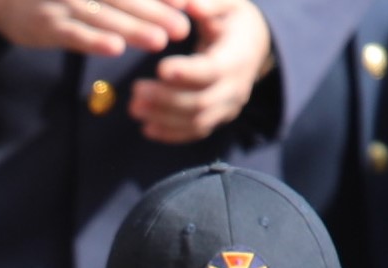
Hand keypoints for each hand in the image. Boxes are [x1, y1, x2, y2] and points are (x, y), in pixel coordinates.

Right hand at [0, 0, 188, 52]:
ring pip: (104, 16)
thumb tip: (160, 4)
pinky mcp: (47, 26)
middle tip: (182, 27)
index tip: (186, 3)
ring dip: (133, 28)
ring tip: (160, 41)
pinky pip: (74, 34)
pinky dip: (94, 40)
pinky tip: (116, 48)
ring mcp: (62, 3)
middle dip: (155, 12)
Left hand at [131, 0, 271, 143]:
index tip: (160, 68)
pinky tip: (146, 129)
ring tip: (134, 108)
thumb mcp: (229, 4)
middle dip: (165, 99)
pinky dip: (170, 134)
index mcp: (237, 58)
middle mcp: (235, 88)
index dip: (186, 73)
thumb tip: (190, 5)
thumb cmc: (234, 20)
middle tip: (135, 90)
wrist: (253, 45)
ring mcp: (227, 107)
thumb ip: (210, 4)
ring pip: (195, 121)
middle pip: (199, 102)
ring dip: (162, 118)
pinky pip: (195, 132)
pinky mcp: (218, 117)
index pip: (212, 71)